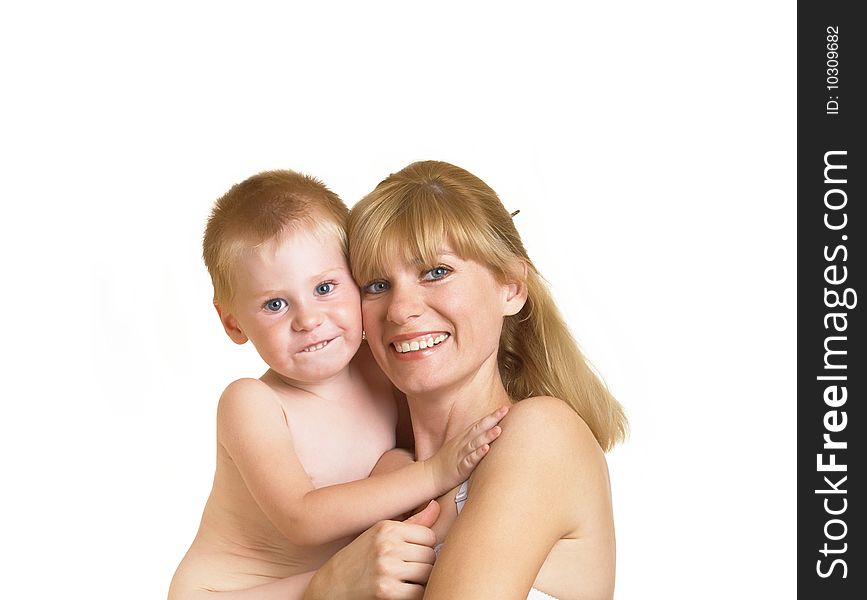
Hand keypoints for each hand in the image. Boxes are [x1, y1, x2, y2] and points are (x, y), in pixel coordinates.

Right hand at [304, 500, 440, 599]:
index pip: (429, 536)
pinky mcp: (387, 592)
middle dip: (423, 565)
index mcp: (386, 528)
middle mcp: (387, 545)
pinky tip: (401, 591)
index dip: (424, 548)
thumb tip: (436, 505)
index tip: (412, 555)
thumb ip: (412, 523)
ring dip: (420, 580)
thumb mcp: (379, 535)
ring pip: (428, 573)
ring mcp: (387, 568)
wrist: (328, 587)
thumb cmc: (356, 560)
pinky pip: (419, 592)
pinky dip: (415, 594)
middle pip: (430, 555)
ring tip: (405, 580)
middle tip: (407, 570)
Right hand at [427, 405, 508, 492]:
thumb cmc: (448, 461)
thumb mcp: (460, 446)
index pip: (479, 424)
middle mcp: (463, 443)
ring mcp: (461, 454)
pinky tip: (486, 449)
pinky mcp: (460, 467)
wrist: (430, 475)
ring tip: (499, 430)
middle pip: (478, 429)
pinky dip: (477, 454)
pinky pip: (469, 460)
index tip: (505, 408)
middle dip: (492, 419)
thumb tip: (489, 433)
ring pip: (475, 443)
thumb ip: (473, 439)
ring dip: (487, 436)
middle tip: (504, 410)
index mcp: (464, 437)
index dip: (492, 416)